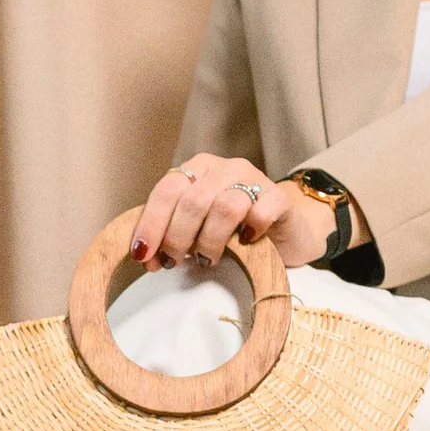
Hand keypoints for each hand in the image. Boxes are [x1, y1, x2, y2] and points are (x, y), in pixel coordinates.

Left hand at [130, 154, 337, 273]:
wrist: (286, 231)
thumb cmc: (235, 231)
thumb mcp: (198, 228)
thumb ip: (171, 234)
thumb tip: (145, 257)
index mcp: (197, 169)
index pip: (166, 190)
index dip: (151, 224)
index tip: (142, 254)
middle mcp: (224, 168)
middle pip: (192, 201)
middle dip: (177, 237)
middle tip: (175, 262)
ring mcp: (254, 178)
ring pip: (224, 207)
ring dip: (209, 240)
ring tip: (208, 259)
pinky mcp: (279, 198)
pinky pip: (260, 212)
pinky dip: (249, 231)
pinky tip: (245, 243)